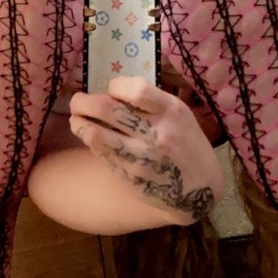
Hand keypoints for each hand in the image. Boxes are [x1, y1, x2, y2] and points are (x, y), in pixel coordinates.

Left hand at [69, 76, 223, 224]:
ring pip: (96, 133)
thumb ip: (153, 103)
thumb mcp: (180, 117)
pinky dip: (89, 140)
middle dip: (84, 101)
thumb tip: (115, 91)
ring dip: (79, 122)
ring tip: (76, 119)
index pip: (135, 89)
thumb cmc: (188, 146)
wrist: (200, 191)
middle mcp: (157, 131)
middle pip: (107, 108)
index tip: (111, 90)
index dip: (115, 86)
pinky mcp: (130, 174)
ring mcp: (142, 155)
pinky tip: (88, 136)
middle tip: (78, 101)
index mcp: (171, 110)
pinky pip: (100, 153)